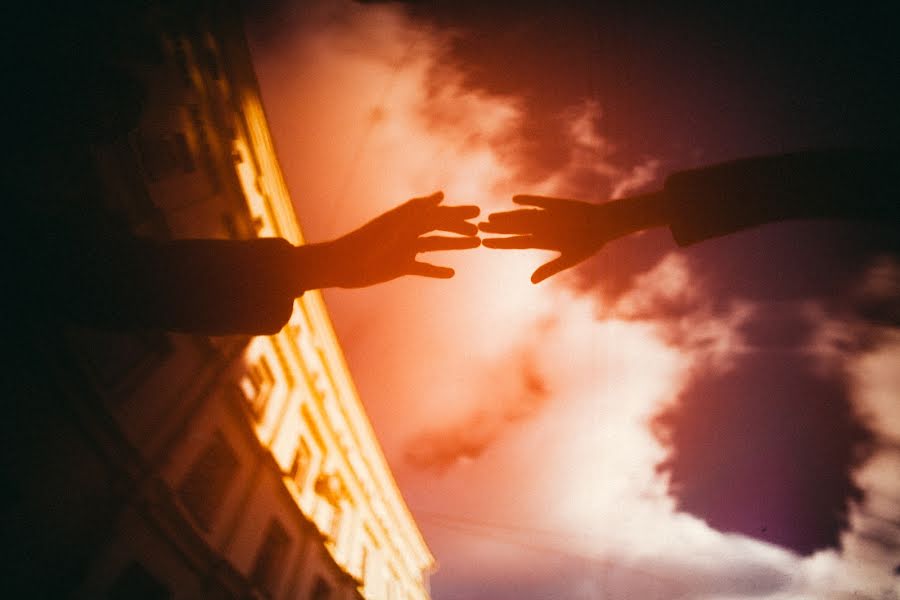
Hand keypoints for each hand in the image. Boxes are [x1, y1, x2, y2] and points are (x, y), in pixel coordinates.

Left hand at [303, 191, 479, 287]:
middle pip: (439, 227)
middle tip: (482, 229)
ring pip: (436, 245)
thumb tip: (441, 196)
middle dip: (460, 227)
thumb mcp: (393, 225)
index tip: (478, 212)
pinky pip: (424, 268)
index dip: (457, 213)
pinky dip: (437, 270)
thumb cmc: (365, 242)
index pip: (437, 213)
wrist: (341, 265)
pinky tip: (452, 273)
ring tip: (476, 244)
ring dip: (455, 245)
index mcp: (406, 218)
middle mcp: (408, 231)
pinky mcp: (401, 267)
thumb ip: (417, 211)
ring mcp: (406, 249)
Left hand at [479, 195, 608, 282]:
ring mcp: (546, 215)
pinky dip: (529, 201)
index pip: (515, 243)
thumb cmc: (589, 244)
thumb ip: (550, 268)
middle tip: (477, 227)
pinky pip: (539, 202)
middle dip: (496, 229)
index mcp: (542, 242)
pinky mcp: (555, 204)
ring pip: (522, 215)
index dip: (500, 243)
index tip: (483, 243)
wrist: (605, 224)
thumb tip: (531, 281)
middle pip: (514, 228)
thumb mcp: (569, 259)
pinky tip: (515, 200)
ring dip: (507, 216)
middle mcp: (540, 228)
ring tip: (490, 217)